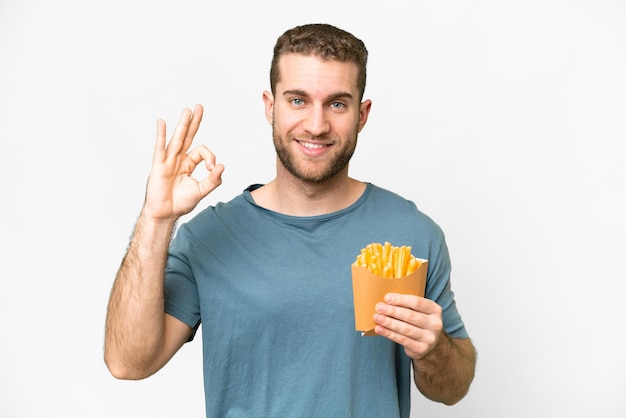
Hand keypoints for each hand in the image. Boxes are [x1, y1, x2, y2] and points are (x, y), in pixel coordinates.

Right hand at [143, 104, 224, 221]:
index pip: (202, 152)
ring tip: (188, 110)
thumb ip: (213, 180)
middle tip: (199, 107)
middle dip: (194, 122)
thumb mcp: (201, 190)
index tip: (213, 168)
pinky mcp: (159, 166)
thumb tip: (222, 166)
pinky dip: (161, 136)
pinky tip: (162, 123)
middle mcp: (178, 159)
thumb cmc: (180, 203)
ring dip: (183, 124)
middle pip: (187, 136)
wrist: (165, 214)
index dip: (211, 157)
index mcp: (188, 164)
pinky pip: (160, 148)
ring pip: (177, 139)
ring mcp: (168, 161)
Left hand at [373, 293, 442, 359]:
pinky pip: (402, 340)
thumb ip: (408, 305)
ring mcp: (429, 338)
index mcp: (435, 310)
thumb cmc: (419, 322)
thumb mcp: (420, 311)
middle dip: (392, 311)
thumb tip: (385, 300)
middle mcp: (435, 324)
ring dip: (389, 322)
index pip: (417, 302)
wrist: (429, 344)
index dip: (401, 300)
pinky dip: (389, 333)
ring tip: (377, 317)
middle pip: (410, 316)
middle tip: (379, 307)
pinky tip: (379, 329)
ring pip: (405, 329)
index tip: (387, 298)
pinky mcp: (421, 348)